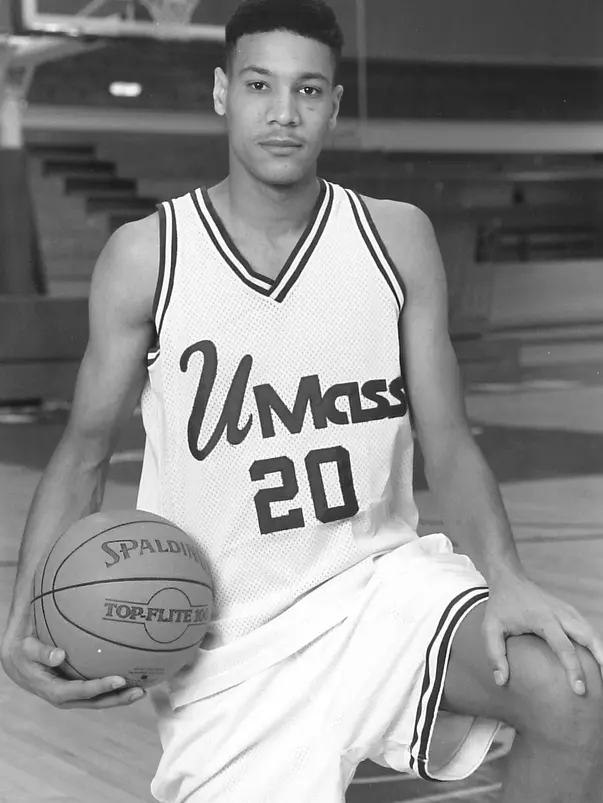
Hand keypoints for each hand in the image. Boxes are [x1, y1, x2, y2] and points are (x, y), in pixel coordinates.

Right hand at [0, 614, 145, 709]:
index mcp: (53, 690)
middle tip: (140, 691)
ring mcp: (72, 693)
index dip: (100, 688)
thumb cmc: (23, 651)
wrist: (17, 659)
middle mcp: (66, 696)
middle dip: (118, 699)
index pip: (80, 692)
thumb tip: (60, 655)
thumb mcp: (26, 649)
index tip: (119, 680)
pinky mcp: (77, 687)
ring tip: (143, 689)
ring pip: (99, 699)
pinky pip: (97, 689)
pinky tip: (132, 675)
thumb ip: (41, 653)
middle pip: (95, 702)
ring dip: (120, 696)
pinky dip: (114, 686)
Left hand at [482, 571, 602, 695]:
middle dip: (600, 660)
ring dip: (601, 651)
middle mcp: (560, 614)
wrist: (510, 578)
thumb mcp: (490, 627)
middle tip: (602, 683)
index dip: (574, 670)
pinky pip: (588, 628)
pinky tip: (597, 658)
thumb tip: (501, 681)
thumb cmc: (500, 605)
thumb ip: (494, 653)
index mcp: (543, 619)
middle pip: (589, 637)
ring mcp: (567, 610)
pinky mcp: (570, 610)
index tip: (579, 690)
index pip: (564, 648)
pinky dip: (596, 643)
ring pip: (592, 632)